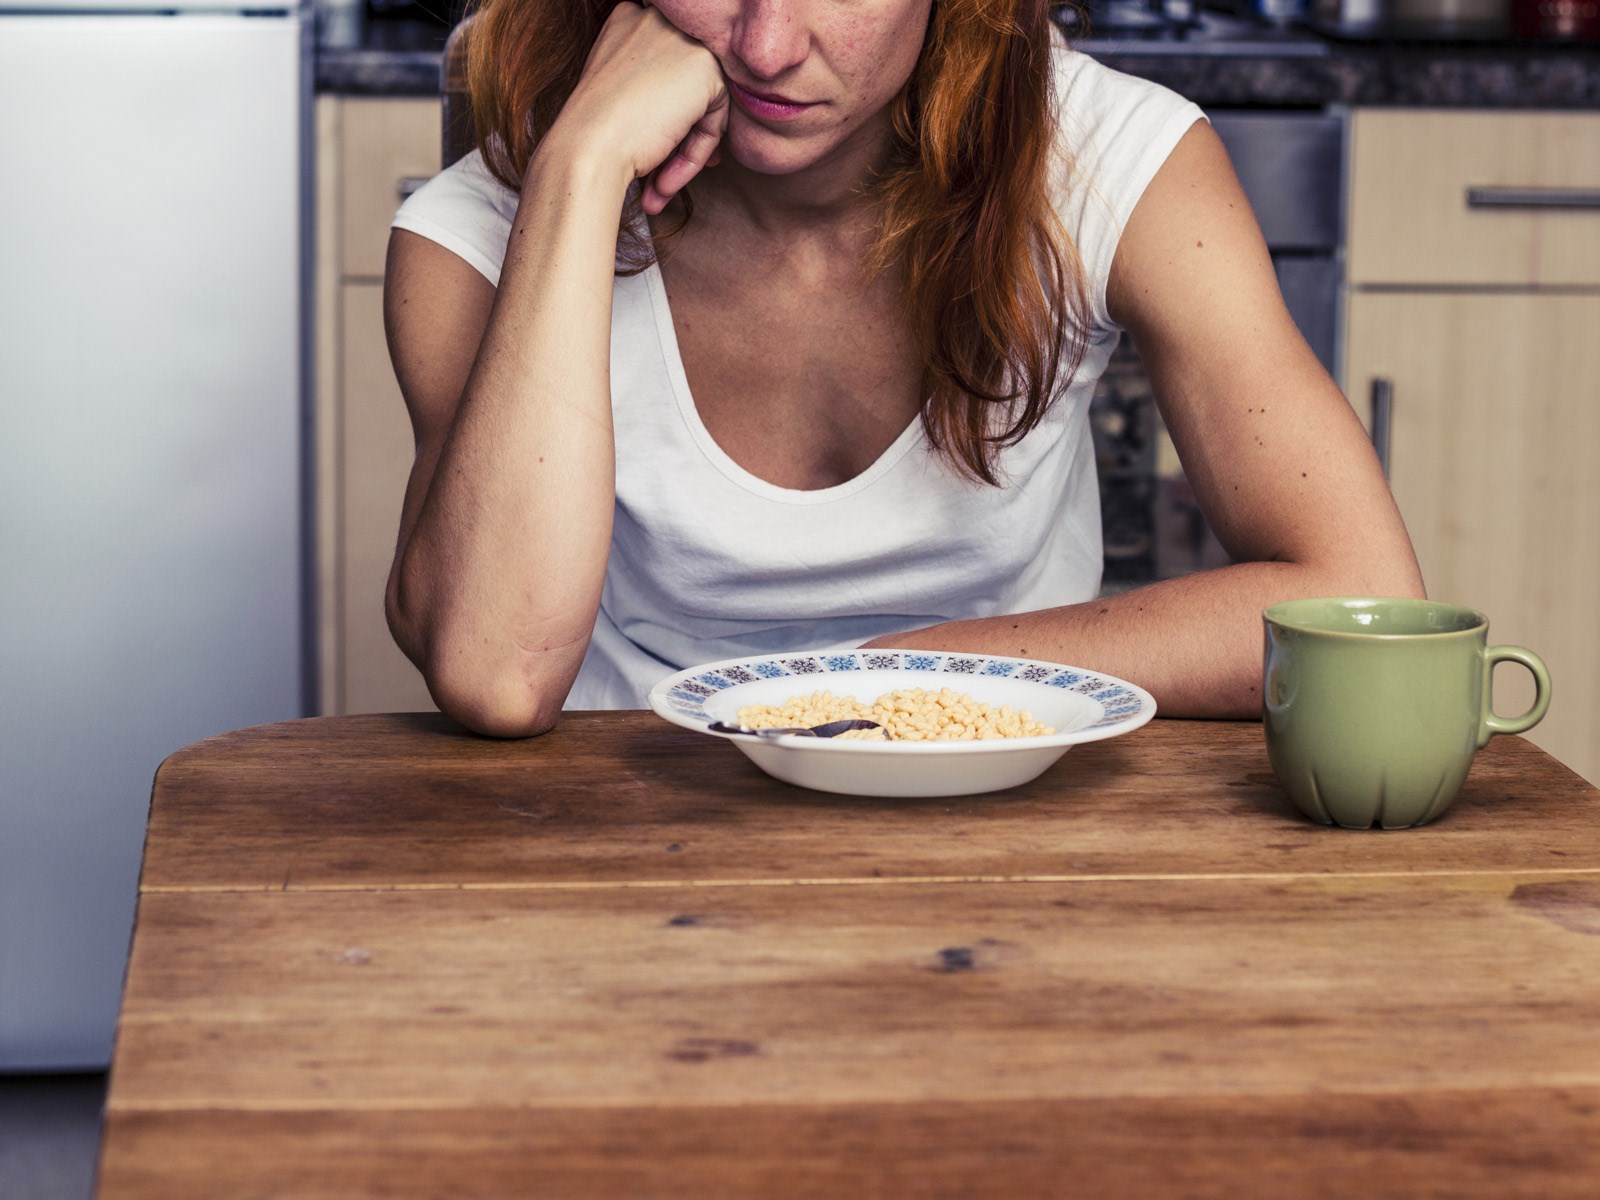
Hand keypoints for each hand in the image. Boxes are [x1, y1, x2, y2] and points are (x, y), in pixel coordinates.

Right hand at [552, 2, 728, 214]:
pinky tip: (664, 178)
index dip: (663, 111)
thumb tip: (692, 115)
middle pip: (686, 85)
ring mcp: (683, 39)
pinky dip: (695, 155)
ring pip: (703, 104)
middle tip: (662, 178)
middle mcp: (656, 19)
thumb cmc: (593, 133)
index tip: (652, 147)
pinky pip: (715, 119)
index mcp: (628, 19)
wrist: (586, 150)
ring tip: (659, 185)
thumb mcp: (618, 95)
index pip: (666, 68)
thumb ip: (652, 90)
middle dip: (679, 135)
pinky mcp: (706, 67)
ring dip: (684, 152)